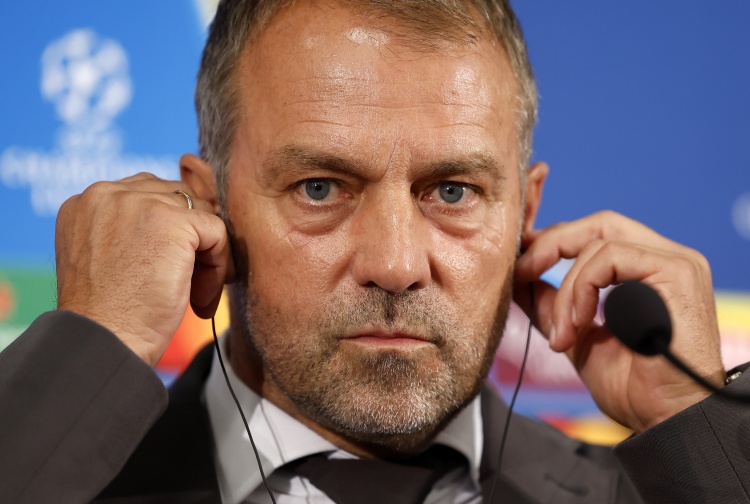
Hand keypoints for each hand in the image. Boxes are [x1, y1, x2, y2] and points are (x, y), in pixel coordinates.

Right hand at [55, 172, 232, 365]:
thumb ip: (133, 229)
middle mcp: (108, 193)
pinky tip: (201, 298)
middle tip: (190, 285)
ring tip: (195, 294)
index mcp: (88, 201)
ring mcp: (140, 204)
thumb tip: (190, 219)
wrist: (105, 342)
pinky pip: (217, 231)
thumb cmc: (109, 315)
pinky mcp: (172, 222)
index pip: (150, 194)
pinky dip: (219, 265)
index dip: (171, 233)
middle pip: (179, 199)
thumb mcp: (110, 258)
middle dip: (192, 241)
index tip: (169, 270)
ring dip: (206, 255)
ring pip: (201, 214)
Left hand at [514, 211, 723, 432]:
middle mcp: (666, 258)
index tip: (520, 261)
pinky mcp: (677, 272)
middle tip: (521, 271)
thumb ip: (551, 303)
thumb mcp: (575, 335)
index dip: (554, 239)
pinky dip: (582, 289)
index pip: (597, 231)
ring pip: (599, 241)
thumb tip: (518, 276)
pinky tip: (579, 325)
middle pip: (599, 223)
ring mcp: (675, 262)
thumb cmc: (631, 386)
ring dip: (567, 287)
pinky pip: (610, 257)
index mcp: (648, 269)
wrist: (664, 420)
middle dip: (551, 243)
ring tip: (563, 332)